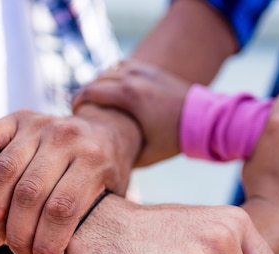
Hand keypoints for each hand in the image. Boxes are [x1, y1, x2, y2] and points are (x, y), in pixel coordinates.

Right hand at [0, 107, 140, 253]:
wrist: (107, 130)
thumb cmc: (107, 175)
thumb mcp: (115, 195)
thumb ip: (100, 219)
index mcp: (93, 160)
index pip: (62, 210)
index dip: (48, 245)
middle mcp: (66, 138)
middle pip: (29, 194)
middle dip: (19, 235)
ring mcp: (40, 125)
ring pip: (3, 172)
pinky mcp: (18, 118)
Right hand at [73, 60, 189, 166]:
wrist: (204, 119)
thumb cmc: (173, 139)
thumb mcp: (145, 153)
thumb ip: (122, 154)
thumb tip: (101, 162)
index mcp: (129, 96)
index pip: (89, 92)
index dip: (77, 103)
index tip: (75, 116)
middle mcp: (133, 77)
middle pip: (96, 81)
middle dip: (87, 95)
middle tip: (83, 111)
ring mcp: (142, 69)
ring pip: (109, 71)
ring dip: (100, 85)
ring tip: (98, 103)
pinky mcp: (150, 68)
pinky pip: (122, 67)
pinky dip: (115, 77)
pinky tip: (114, 92)